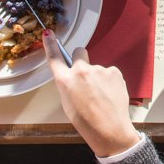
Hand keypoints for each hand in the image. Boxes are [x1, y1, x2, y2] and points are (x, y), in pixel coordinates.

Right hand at [45, 33, 141, 157]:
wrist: (109, 130)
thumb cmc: (86, 122)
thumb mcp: (67, 104)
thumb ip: (68, 85)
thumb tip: (73, 77)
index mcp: (65, 81)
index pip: (54, 58)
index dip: (51, 45)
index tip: (48, 34)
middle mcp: (81, 71)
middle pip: (79, 52)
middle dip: (80, 59)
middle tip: (85, 77)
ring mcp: (99, 70)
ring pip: (96, 67)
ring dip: (97, 77)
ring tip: (101, 96)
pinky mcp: (114, 71)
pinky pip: (108, 73)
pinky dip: (109, 81)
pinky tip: (109, 95)